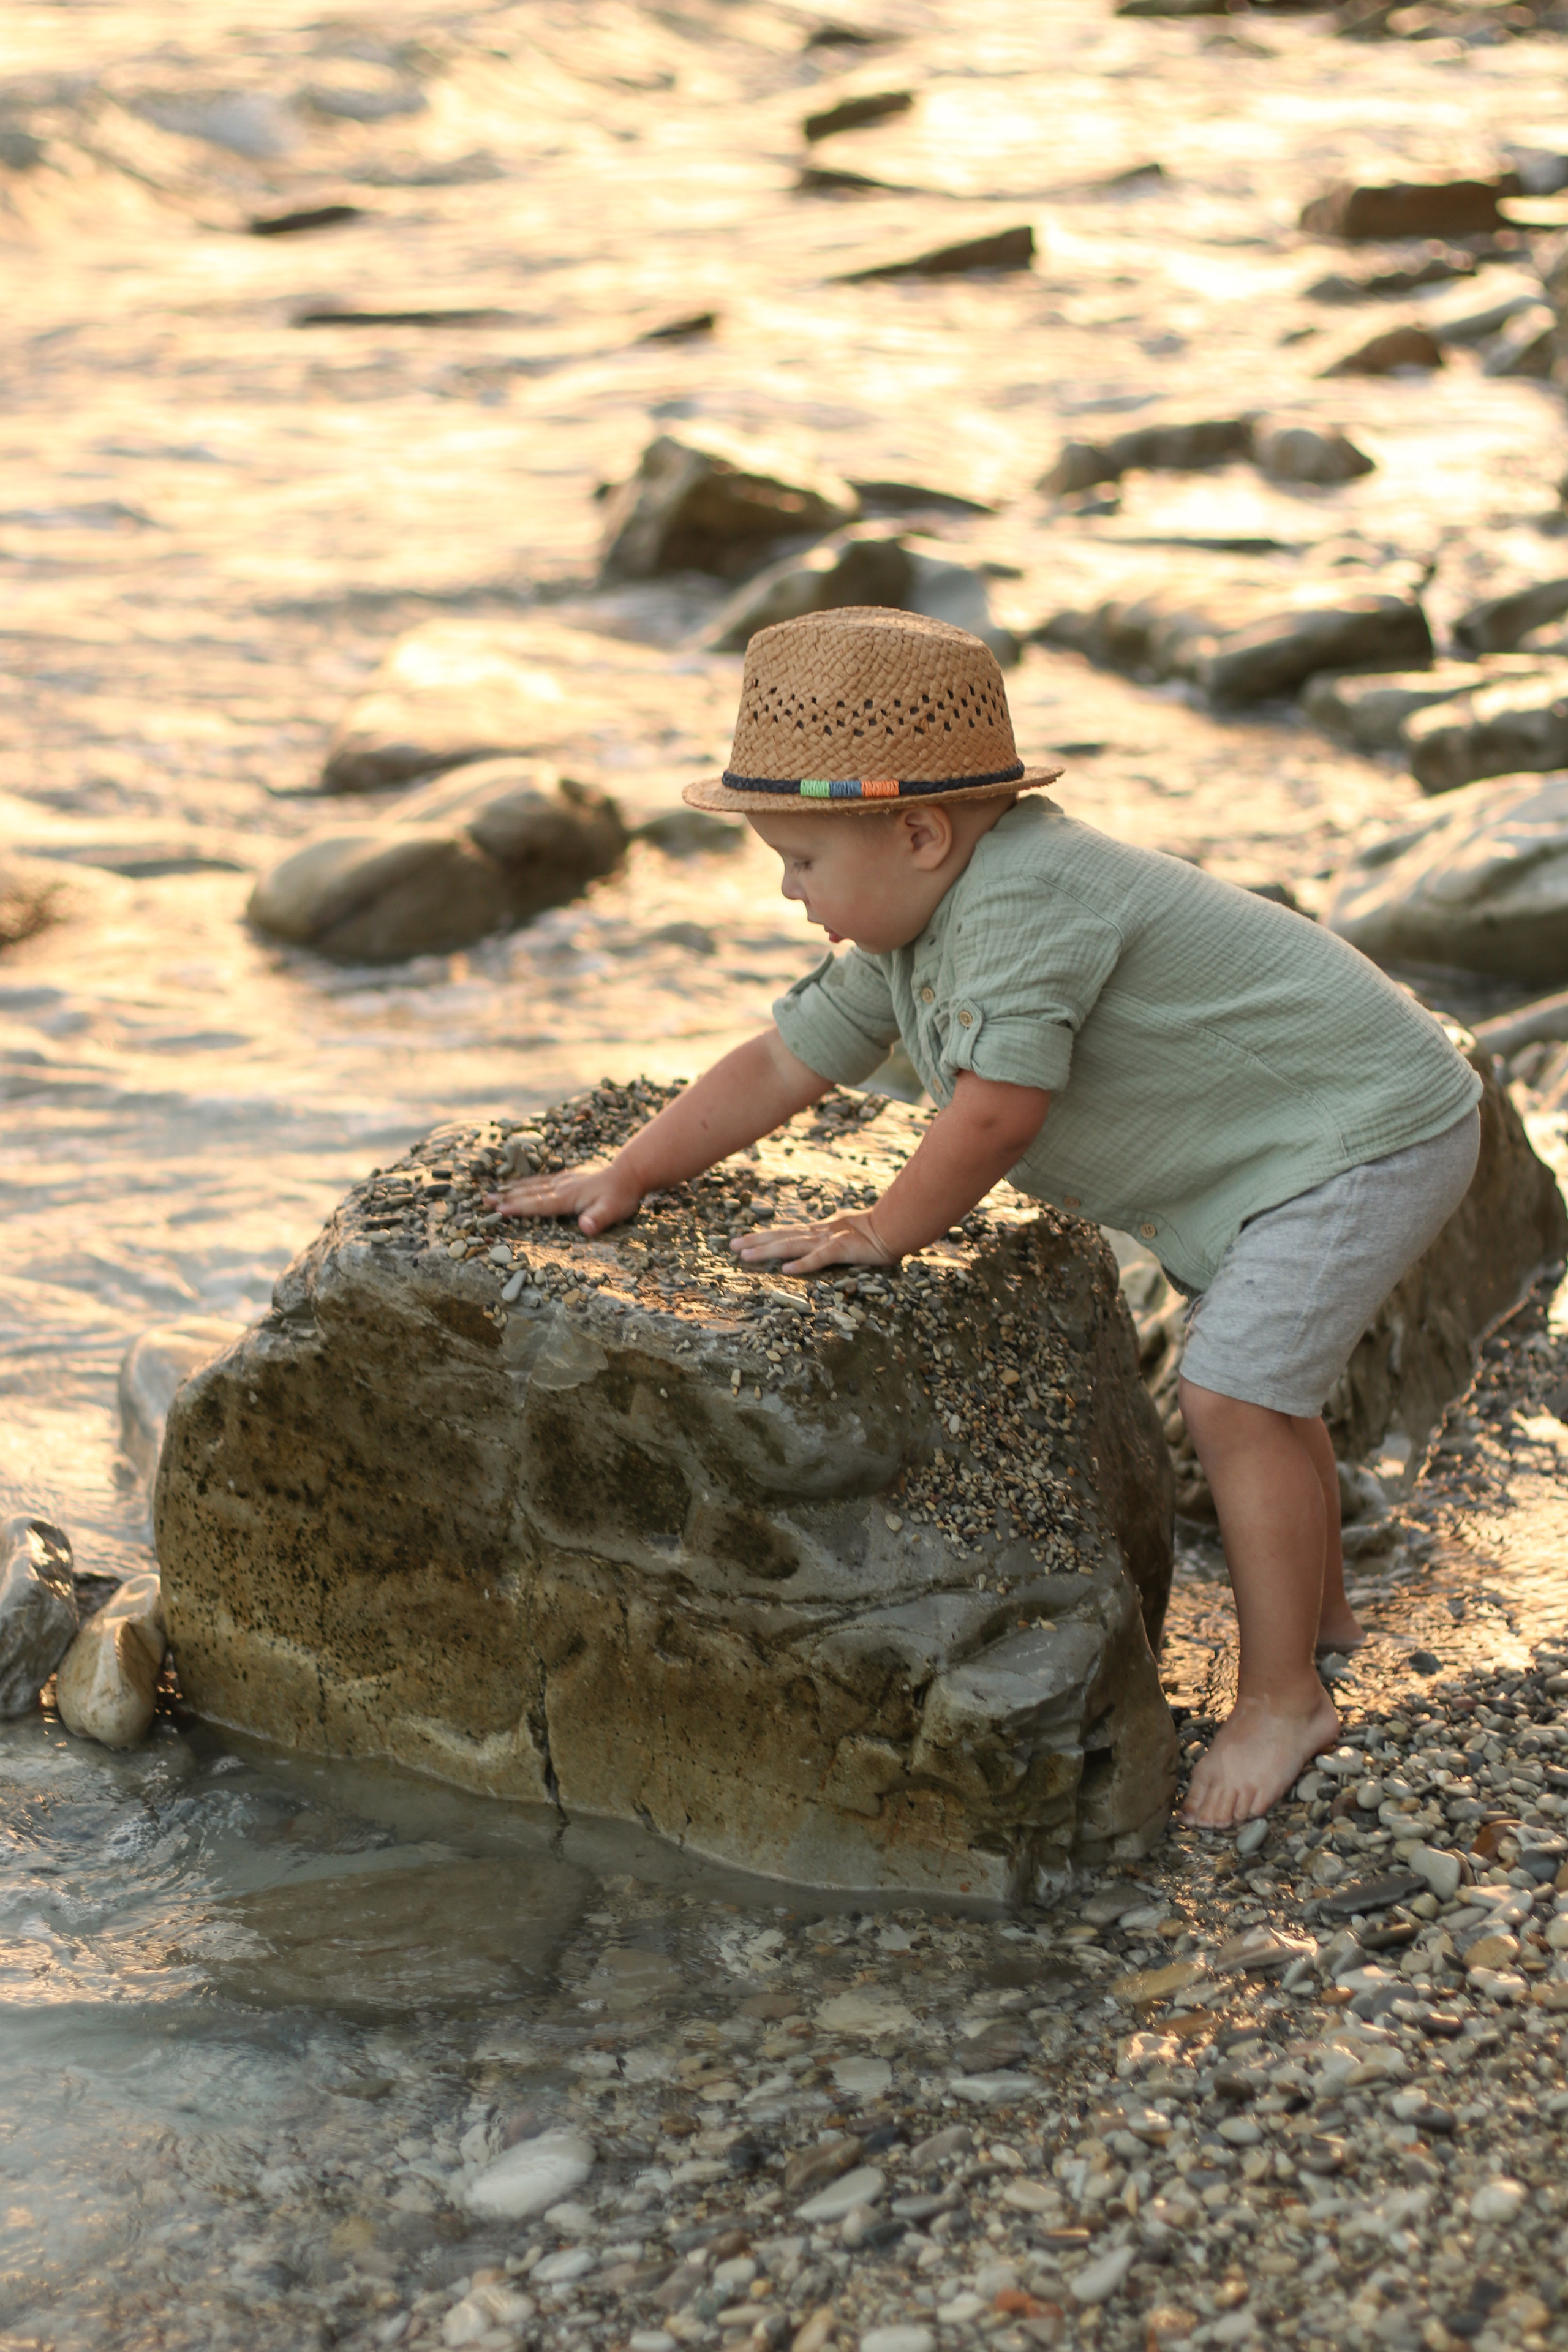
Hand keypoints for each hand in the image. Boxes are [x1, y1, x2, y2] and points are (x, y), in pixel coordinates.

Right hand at [486, 1159, 641, 1237]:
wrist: (628, 1173)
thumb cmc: (621, 1196)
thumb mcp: (613, 1210)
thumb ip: (598, 1219)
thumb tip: (585, 1227)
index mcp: (568, 1197)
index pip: (539, 1203)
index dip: (519, 1207)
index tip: (500, 1210)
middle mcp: (561, 1186)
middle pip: (529, 1193)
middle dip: (506, 1197)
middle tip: (484, 1201)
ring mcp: (562, 1180)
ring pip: (531, 1185)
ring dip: (511, 1189)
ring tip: (491, 1192)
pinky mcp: (565, 1177)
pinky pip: (539, 1180)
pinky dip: (523, 1182)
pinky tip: (514, 1184)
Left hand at [731, 1207, 895, 1275]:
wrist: (896, 1227)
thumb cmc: (875, 1233)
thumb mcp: (846, 1235)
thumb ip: (829, 1241)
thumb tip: (814, 1249)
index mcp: (819, 1230)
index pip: (786, 1232)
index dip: (763, 1236)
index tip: (742, 1239)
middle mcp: (819, 1232)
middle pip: (781, 1236)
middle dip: (755, 1241)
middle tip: (731, 1245)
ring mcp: (829, 1239)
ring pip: (792, 1245)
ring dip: (768, 1251)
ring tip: (746, 1256)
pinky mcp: (842, 1249)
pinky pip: (819, 1258)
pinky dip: (802, 1264)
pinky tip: (786, 1271)